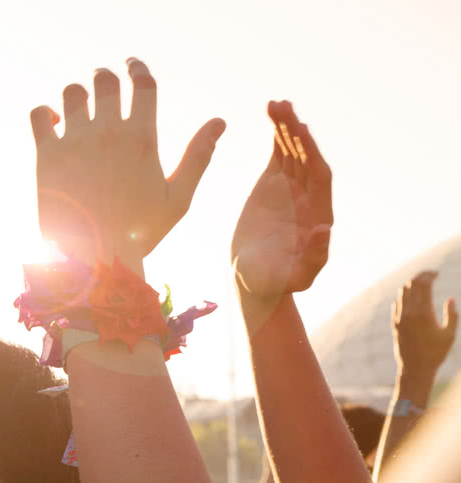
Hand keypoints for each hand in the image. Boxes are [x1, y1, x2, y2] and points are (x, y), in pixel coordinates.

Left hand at [30, 58, 225, 271]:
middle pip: (104, 80)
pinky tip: (55, 121)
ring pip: (72, 92)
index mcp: (142, 138)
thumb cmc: (140, 233)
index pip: (142, 83)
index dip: (138, 67)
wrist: (92, 260)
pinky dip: (45, 111)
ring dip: (78, 94)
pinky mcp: (46, 155)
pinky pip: (39, 113)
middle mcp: (106, 132)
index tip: (133, 64)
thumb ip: (199, 156)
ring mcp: (74, 141)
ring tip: (80, 107)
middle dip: (106, 77)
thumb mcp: (178, 198)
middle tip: (104, 84)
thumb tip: (220, 122)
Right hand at [231, 101, 332, 299]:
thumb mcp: (297, 276)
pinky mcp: (273, 185)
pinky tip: (273, 114)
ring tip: (275, 103)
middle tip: (283, 106)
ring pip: (292, 150)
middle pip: (307, 156)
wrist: (253, 278)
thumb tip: (326, 228)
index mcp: (318, 213)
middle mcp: (308, 196)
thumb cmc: (274, 282)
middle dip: (296, 131)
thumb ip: (315, 257)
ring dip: (286, 126)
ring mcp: (291, 188)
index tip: (301, 130)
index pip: (319, 176)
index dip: (311, 152)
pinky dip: (276, 135)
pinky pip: (279, 154)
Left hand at [393, 271, 457, 376]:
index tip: (436, 273)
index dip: (429, 275)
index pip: (423, 285)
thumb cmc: (436, 353)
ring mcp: (399, 317)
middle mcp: (409, 312)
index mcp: (424, 313)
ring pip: (402, 292)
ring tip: (423, 284)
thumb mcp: (449, 334)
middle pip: (412, 285)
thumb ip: (452, 315)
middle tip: (430, 274)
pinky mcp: (395, 323)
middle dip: (421, 276)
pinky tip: (412, 297)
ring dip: (412, 285)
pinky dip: (404, 296)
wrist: (415, 368)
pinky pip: (397, 303)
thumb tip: (450, 299)